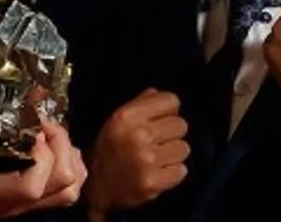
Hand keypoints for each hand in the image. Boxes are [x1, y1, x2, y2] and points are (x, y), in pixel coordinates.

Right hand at [0, 120, 85, 221]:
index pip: (31, 185)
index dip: (43, 156)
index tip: (32, 126)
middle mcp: (7, 204)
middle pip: (61, 185)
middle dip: (62, 147)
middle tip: (44, 121)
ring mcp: (17, 206)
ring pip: (68, 191)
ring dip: (69, 158)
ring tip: (50, 131)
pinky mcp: (19, 202)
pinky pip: (61, 192)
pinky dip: (68, 167)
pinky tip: (50, 147)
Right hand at [83, 89, 188, 213]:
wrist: (96, 186)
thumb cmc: (109, 149)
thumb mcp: (117, 120)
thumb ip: (139, 104)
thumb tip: (159, 94)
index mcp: (126, 116)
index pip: (171, 101)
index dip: (168, 110)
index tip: (161, 119)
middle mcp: (138, 136)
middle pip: (181, 125)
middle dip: (171, 133)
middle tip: (158, 142)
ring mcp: (147, 160)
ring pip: (184, 148)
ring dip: (173, 154)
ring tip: (158, 158)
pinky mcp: (154, 182)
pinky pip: (181, 170)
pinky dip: (173, 172)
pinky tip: (159, 172)